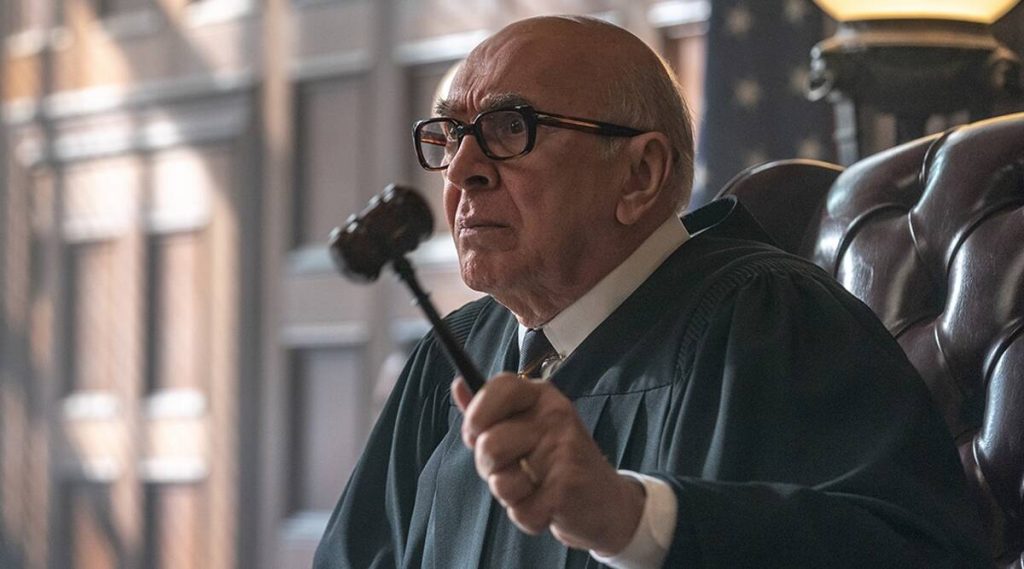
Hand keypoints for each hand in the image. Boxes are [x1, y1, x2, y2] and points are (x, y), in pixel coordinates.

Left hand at [452, 374, 644, 554]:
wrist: (606, 500)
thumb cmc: (555, 462)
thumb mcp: (524, 428)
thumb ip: (490, 410)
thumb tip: (458, 384)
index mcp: (541, 397)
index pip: (499, 387)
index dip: (477, 414)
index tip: (474, 434)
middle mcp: (554, 416)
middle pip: (490, 443)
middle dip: (489, 468)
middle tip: (512, 469)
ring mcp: (564, 449)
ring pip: (501, 481)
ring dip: (509, 495)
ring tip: (532, 487)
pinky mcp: (567, 486)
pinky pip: (520, 511)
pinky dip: (528, 517)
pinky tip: (547, 505)